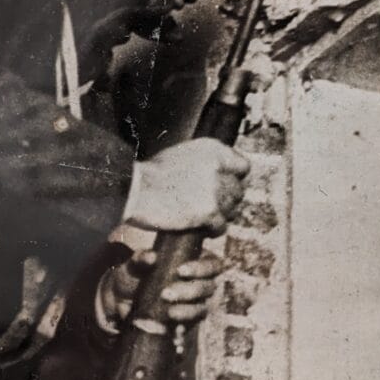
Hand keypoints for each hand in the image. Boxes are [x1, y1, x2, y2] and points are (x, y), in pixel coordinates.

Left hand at [99, 249, 224, 325]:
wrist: (122, 299)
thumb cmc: (135, 274)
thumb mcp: (135, 264)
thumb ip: (141, 258)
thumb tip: (152, 257)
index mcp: (195, 261)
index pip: (212, 263)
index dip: (202, 268)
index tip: (181, 271)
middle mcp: (200, 282)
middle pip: (209, 287)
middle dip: (191, 291)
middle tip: (166, 294)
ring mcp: (195, 303)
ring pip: (203, 307)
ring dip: (188, 310)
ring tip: (169, 312)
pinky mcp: (188, 321)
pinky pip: (193, 325)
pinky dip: (185, 326)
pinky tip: (175, 328)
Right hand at [123, 138, 249, 234]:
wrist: (136, 191)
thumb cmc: (151, 175)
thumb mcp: (182, 155)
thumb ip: (205, 163)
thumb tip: (220, 175)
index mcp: (212, 149)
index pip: (242, 166)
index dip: (234, 179)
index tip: (227, 187)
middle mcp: (218, 167)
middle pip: (238, 190)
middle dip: (227, 200)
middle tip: (212, 206)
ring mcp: (215, 190)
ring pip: (232, 209)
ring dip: (220, 215)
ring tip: (203, 217)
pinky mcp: (210, 212)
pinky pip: (221, 226)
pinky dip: (213, 230)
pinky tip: (203, 229)